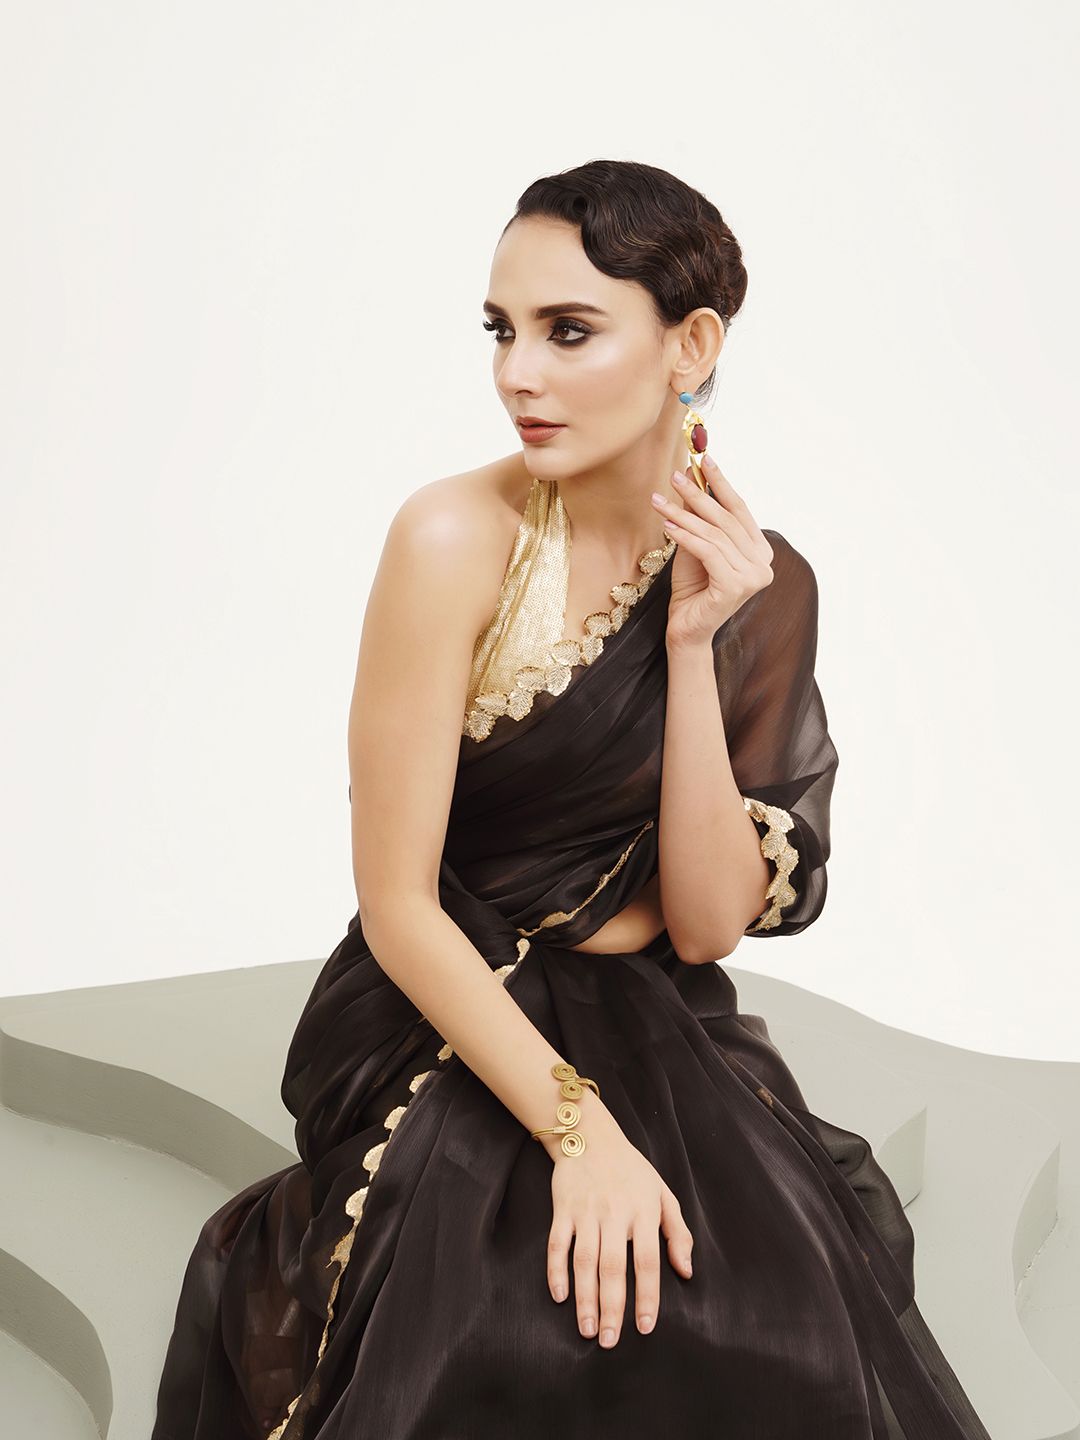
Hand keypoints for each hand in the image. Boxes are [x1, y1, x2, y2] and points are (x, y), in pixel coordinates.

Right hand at [544, 1093, 693, 1346]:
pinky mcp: (563, 1208)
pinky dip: (556, 1270)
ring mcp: (586, 1211)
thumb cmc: (632, 1171)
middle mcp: (615, 1213)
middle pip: (613, 1267)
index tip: (645, 1327)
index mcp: (644, 1211)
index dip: (647, 1296)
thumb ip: (678, 1233)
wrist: (591, 1137)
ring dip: (585, 1298)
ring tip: (588, 1330)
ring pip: (584, 1260)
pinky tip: (559, 1295)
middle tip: (610, 1341)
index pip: (647, 1261)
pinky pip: (557, 1243)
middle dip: (612, 1307)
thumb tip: (685, 1271)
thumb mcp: (663, 1194)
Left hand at [651, 453, 773, 652]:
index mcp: (760, 552)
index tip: (703, 459)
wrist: (686, 629)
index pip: (740, 510)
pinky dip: (686, 536)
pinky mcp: (736, 587)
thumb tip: (691, 475)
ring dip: (684, 515)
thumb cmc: (692, 589)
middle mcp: (763, 564)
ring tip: (659, 502)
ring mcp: (753, 577)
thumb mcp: (695, 545)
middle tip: (673, 477)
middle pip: (726, 520)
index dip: (721, 483)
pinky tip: (667, 525)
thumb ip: (698, 516)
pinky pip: (708, 552)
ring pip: (715, 535)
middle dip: (698, 495)